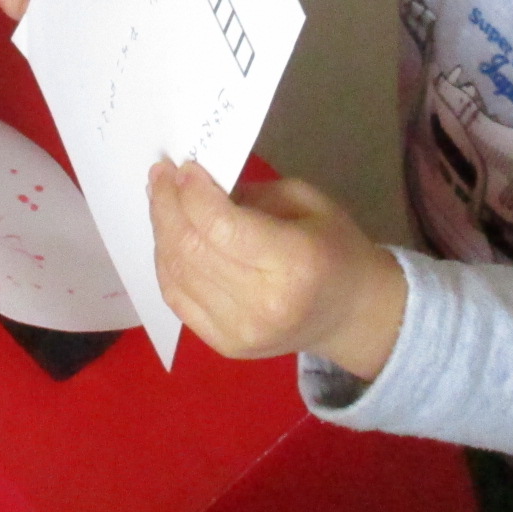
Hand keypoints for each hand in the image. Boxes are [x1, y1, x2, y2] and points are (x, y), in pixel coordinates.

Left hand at [150, 159, 407, 378]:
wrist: (352, 315)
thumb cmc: (335, 247)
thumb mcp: (307, 202)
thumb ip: (250, 193)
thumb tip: (195, 183)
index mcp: (294, 262)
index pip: (221, 226)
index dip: (192, 193)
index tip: (182, 166)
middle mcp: (263, 303)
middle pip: (192, 249)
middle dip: (168, 205)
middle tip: (160, 175)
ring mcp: (240, 331)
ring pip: (177, 273)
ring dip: (161, 230)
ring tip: (160, 198)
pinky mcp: (223, 345)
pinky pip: (176, 297)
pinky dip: (165, 262)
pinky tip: (167, 236)